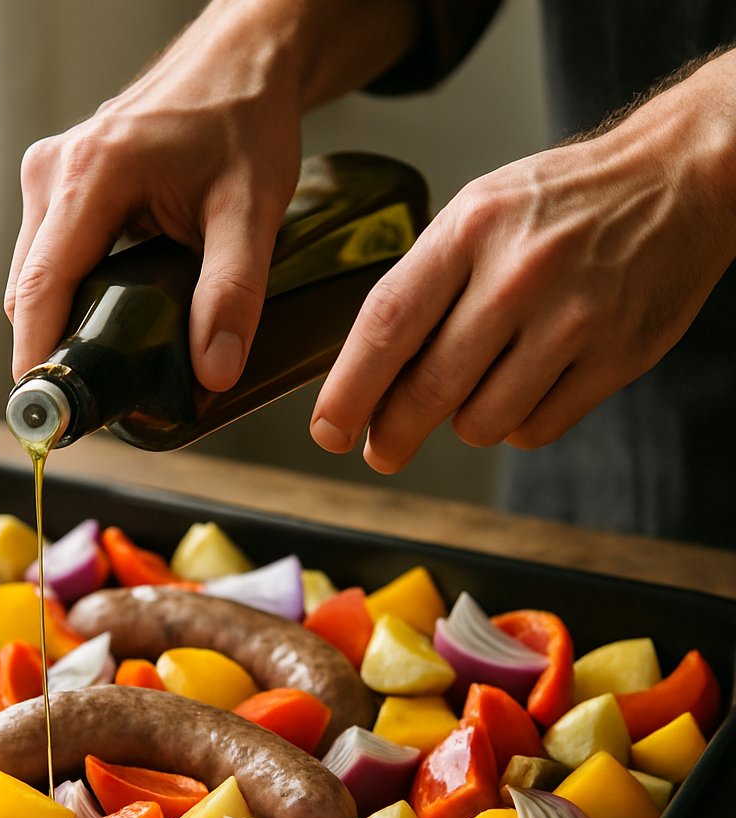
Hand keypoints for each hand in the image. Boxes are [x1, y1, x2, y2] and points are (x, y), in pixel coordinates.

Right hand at [4, 0, 420, 388]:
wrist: (243, 63)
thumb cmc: (244, 121)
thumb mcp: (252, 211)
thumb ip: (233, 294)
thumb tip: (212, 371)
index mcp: (90, 176)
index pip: (41, 287)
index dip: (38, 358)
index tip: (47, 414)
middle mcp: (54, 172)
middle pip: (30, 289)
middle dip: (56, 349)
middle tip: (101, 402)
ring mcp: (52, 175)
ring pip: (36, 276)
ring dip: (64, 323)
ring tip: (112, 365)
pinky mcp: (62, 183)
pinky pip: (50, 256)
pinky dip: (72, 293)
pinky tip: (112, 316)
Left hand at [311, 49, 735, 470]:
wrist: (675, 180)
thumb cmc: (559, 204)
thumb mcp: (476, 215)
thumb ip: (423, 288)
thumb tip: (369, 376)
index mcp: (470, 229)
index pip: (387, 325)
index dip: (348, 390)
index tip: (330, 430)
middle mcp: (519, 275)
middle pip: (429, 389)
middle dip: (393, 435)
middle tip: (382, 450)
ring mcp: (573, 319)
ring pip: (482, 421)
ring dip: (465, 421)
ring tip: (479, 385)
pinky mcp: (616, 357)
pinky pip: (536, 428)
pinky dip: (517, 422)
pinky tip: (525, 385)